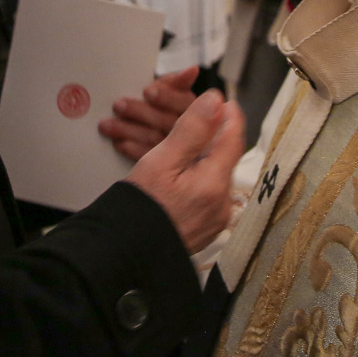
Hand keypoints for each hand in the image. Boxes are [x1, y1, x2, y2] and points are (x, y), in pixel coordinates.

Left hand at [99, 66, 198, 160]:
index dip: (166, 97)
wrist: (160, 135)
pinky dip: (132, 149)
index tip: (148, 92)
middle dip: (139, 112)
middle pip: (167, 121)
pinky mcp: (165, 165)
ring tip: (107, 125)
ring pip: (155, 140)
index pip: (184, 102)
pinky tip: (118, 143)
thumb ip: (176, 83)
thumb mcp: (171, 91)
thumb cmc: (162, 106)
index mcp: (194, 109)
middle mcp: (190, 131)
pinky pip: (148, 158)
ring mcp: (178, 150)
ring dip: (128, 130)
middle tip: (118, 105)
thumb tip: (192, 71)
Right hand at [125, 89, 243, 252]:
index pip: (233, 140)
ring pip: (209, 175)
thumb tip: (215, 101)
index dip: (229, 117)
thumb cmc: (139, 209)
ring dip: (196, 158)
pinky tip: (174, 174)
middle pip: (220, 158)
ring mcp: (213, 219)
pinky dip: (191, 178)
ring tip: (176, 147)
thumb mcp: (162, 161)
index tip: (226, 102)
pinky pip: (202, 194)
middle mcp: (221, 204)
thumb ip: (192, 129)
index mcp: (215, 184)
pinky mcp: (202, 228)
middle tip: (192, 121)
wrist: (124, 255)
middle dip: (206, 137)